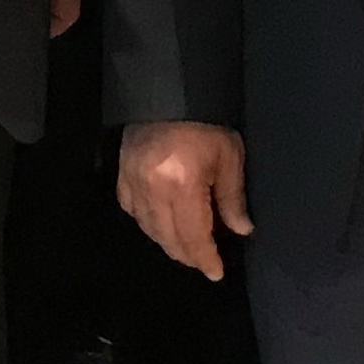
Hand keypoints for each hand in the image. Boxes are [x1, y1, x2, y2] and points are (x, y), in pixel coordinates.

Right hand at [117, 121, 250, 281]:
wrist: (170, 91)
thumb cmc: (206, 123)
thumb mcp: (229, 156)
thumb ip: (232, 197)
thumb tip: (241, 229)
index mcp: (183, 184)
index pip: (194, 236)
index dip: (205, 258)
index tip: (215, 273)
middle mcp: (153, 189)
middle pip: (169, 238)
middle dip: (188, 256)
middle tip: (204, 262)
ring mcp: (133, 182)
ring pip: (149, 228)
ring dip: (168, 243)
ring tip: (185, 248)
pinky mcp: (122, 174)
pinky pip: (131, 210)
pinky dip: (146, 223)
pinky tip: (159, 224)